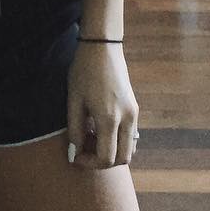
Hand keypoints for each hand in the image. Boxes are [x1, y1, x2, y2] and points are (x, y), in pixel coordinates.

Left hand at [66, 42, 139, 168]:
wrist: (102, 47)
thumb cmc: (84, 71)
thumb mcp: (74, 100)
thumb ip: (75, 130)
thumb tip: (74, 153)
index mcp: (109, 118)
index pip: (106, 158)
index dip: (90, 163)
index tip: (75, 156)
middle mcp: (127, 119)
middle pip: (122, 159)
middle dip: (102, 161)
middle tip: (84, 148)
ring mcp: (134, 114)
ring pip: (129, 149)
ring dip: (112, 151)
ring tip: (91, 137)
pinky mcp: (135, 108)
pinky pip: (131, 136)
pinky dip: (118, 141)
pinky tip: (100, 127)